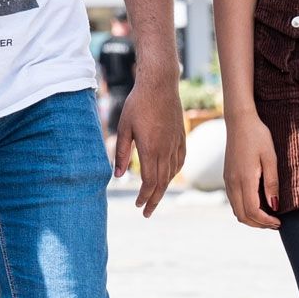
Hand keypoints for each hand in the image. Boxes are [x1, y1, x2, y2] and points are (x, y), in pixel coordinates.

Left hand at [120, 76, 184, 217]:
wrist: (160, 85)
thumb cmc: (138, 104)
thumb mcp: (124, 128)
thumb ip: (120, 153)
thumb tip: (117, 175)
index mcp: (151, 149)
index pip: (149, 182)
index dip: (144, 196)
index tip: (138, 206)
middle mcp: (166, 150)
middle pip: (162, 183)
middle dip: (153, 199)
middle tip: (147, 213)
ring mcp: (176, 143)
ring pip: (172, 174)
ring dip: (163, 188)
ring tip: (154, 198)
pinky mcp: (181, 137)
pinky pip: (180, 161)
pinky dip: (173, 173)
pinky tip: (168, 177)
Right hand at [223, 111, 281, 229]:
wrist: (239, 122)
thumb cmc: (258, 137)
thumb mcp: (271, 158)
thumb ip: (272, 183)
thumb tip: (274, 206)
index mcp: (244, 179)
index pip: (252, 211)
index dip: (266, 221)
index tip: (279, 222)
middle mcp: (232, 183)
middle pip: (242, 215)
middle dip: (258, 224)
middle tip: (275, 223)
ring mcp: (227, 181)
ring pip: (236, 210)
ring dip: (251, 218)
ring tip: (268, 216)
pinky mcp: (227, 178)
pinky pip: (234, 201)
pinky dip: (245, 209)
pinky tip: (258, 204)